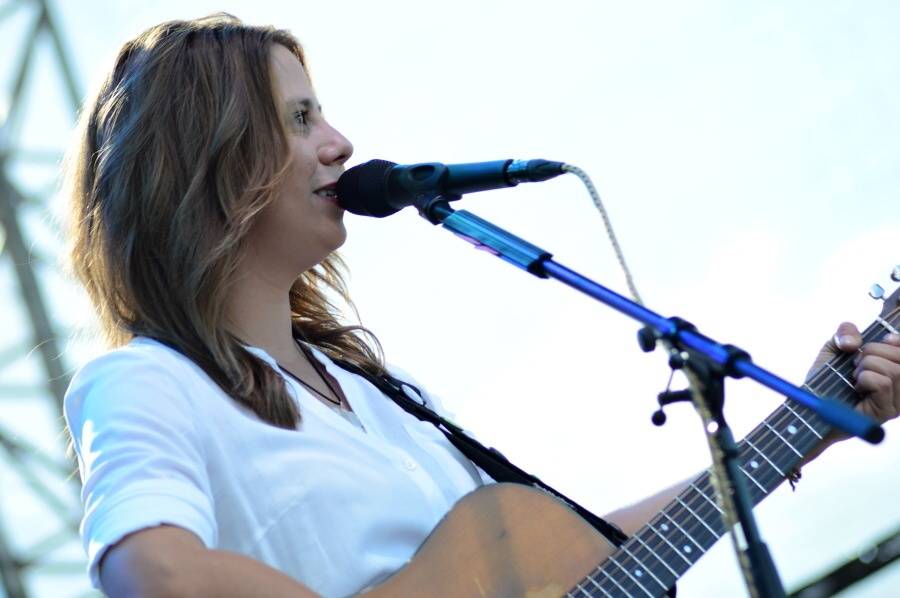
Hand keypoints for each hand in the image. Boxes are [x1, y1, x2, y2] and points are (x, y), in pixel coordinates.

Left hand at [803, 322, 899, 459]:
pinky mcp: (886, 412)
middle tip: (855, 364)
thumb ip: (845, 333)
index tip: (886, 338)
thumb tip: (853, 343)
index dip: (899, 341)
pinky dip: (865, 379)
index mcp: (895, 371)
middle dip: (872, 352)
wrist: (811, 407)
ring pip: (894, 370)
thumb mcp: (833, 348)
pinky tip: (856, 387)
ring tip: (854, 377)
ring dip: (866, 367)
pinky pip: (883, 384)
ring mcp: (896, 402)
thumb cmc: (825, 379)